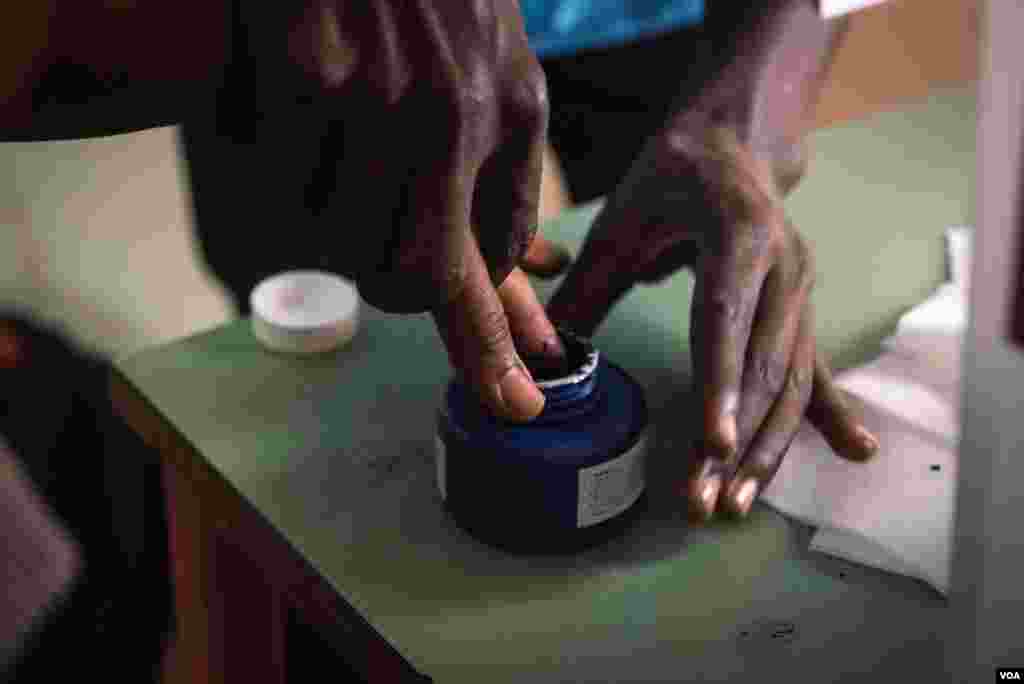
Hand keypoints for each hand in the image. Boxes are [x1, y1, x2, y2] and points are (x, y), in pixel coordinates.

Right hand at [275, 0, 563, 419]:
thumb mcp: (503, 70)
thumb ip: (509, 176)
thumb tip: (532, 272)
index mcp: (507, 113)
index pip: (492, 264)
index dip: (492, 345)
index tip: (515, 403)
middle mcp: (446, 115)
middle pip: (406, 275)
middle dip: (393, 282)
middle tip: (382, 228)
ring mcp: (371, 96)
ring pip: (335, 236)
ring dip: (331, 215)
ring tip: (339, 133)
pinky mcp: (300, 72)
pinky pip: (276, 174)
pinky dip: (278, 156)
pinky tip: (296, 93)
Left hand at [548, 124, 878, 519]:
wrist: (731, 142)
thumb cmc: (672, 175)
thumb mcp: (622, 218)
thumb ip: (589, 286)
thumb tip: (549, 354)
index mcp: (738, 233)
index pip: (726, 319)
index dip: (720, 384)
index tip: (712, 444)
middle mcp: (785, 265)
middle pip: (764, 366)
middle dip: (736, 440)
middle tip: (706, 501)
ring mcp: (801, 290)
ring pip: (791, 380)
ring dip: (766, 446)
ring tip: (736, 504)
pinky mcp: (802, 308)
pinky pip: (812, 369)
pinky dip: (826, 414)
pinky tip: (857, 450)